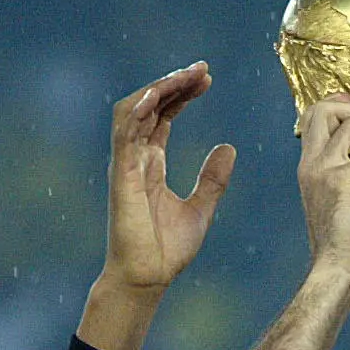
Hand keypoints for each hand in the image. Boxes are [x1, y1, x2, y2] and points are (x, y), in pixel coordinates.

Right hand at [100, 63, 236, 296]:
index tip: (207, 79)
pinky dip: (139, 110)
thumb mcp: (200, 209)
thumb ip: (212, 180)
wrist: (148, 279)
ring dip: (158, 88)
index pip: (163, 115)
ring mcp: (126, 164)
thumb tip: (229, 147)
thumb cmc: (166, 250)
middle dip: (174, 83)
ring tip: (186, 75)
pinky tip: (158, 95)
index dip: (182, 94)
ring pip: (135, 110)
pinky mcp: (121, 174)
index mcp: (151, 163)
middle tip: (202, 70)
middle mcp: (136, 158)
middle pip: (150, 105)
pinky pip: (124, 133)